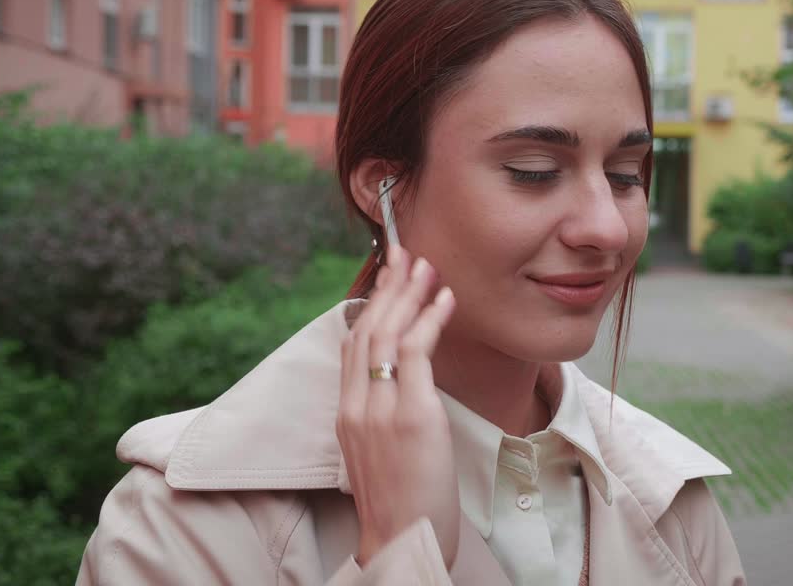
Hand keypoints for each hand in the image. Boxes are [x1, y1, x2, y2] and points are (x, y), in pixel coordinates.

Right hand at [337, 246, 460, 570]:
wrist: (401, 539)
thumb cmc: (400, 503)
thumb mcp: (381, 452)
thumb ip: (383, 414)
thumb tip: (402, 384)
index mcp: (347, 413)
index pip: (353, 344)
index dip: (370, 305)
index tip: (387, 277)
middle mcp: (356, 405)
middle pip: (367, 329)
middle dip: (388, 286)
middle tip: (406, 253)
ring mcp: (380, 408)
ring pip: (387, 333)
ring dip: (409, 293)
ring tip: (427, 266)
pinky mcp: (410, 415)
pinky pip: (416, 352)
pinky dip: (430, 319)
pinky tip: (445, 300)